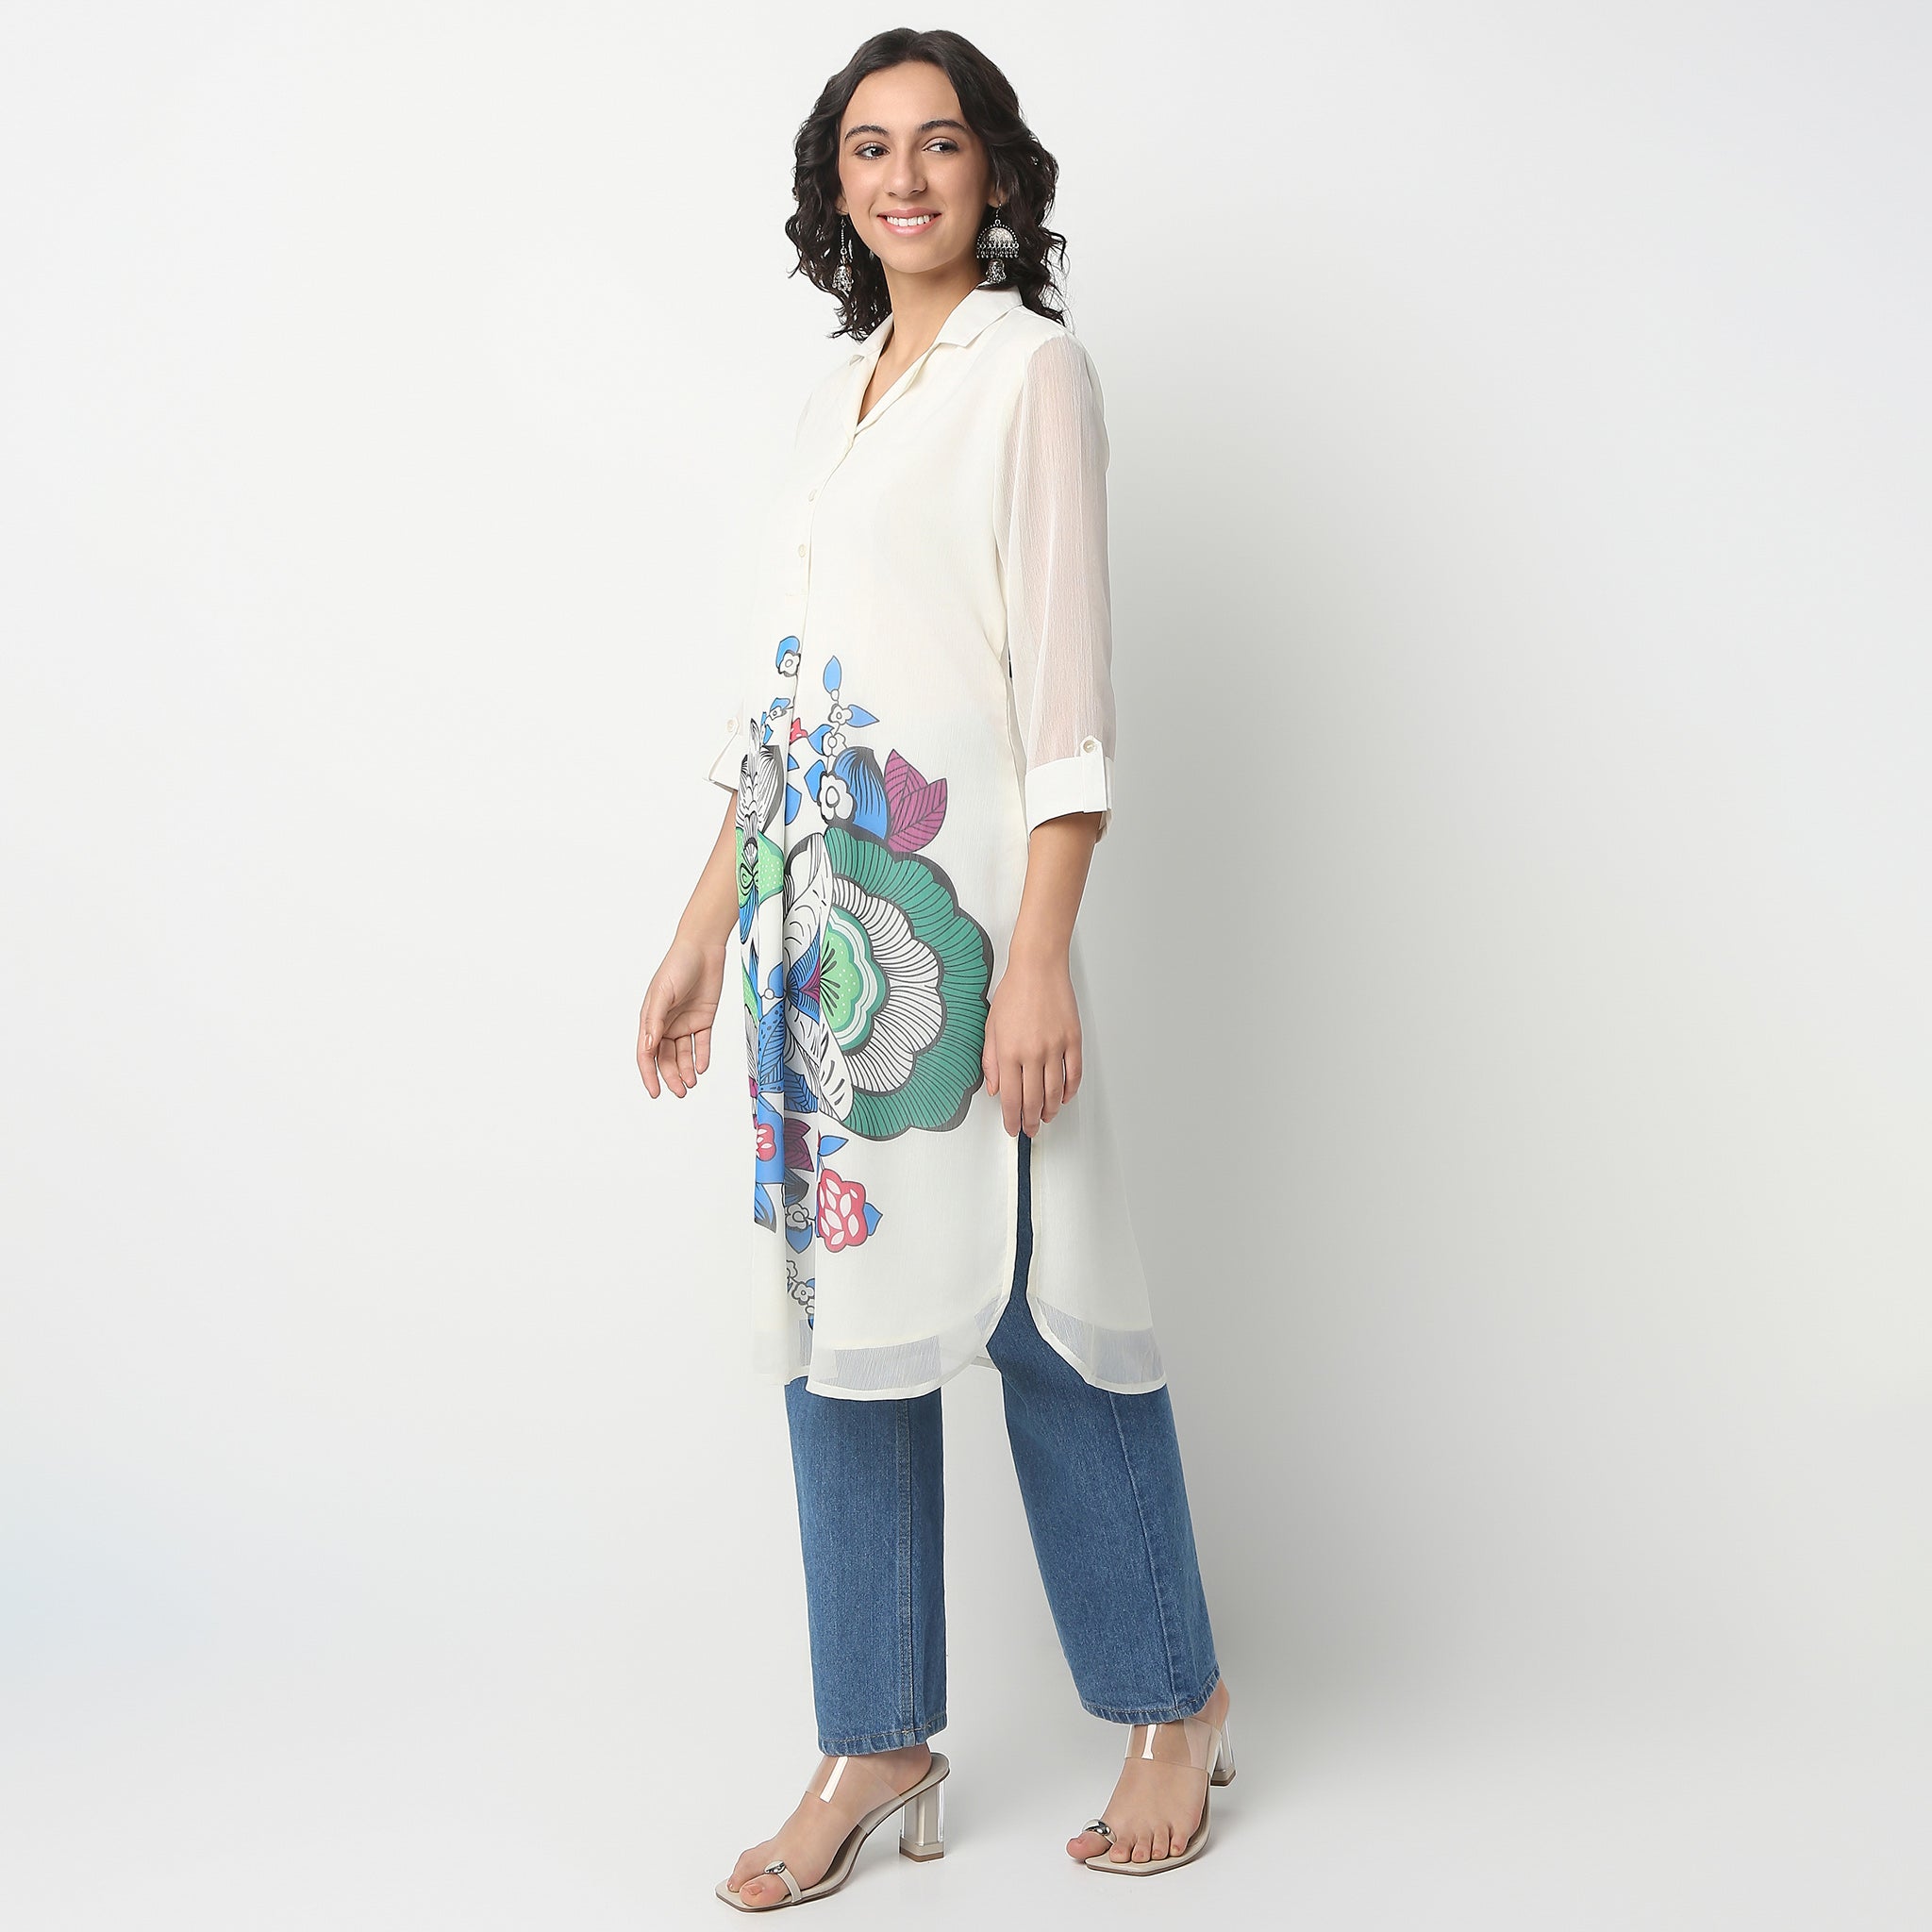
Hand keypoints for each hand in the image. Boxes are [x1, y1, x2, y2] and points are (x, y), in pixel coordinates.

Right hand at [638, 931, 728, 1098]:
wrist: (704, 949)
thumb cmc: (677, 966)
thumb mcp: (663, 993)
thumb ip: (655, 1020)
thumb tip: (650, 1046)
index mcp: (651, 1019)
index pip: (647, 1053)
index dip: (649, 1074)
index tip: (655, 1092)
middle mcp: (667, 1024)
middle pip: (666, 1058)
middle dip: (671, 1077)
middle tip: (680, 1092)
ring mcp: (685, 1023)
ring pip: (683, 1054)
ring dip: (686, 1070)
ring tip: (691, 1083)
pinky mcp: (704, 1019)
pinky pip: (702, 1044)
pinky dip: (701, 1056)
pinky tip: (702, 1067)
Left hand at [982, 947, 1082, 1136]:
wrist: (1038, 967)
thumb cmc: (1014, 992)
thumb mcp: (991, 1027)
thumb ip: (991, 1061)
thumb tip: (994, 1089)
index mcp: (1009, 1051)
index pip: (1010, 1098)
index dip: (1012, 1119)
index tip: (1013, 1128)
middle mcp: (1032, 1053)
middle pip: (1033, 1100)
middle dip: (1031, 1121)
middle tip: (1031, 1129)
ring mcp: (1055, 1047)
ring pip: (1055, 1092)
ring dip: (1051, 1111)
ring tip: (1047, 1117)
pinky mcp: (1073, 1040)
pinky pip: (1074, 1074)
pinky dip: (1070, 1091)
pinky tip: (1064, 1097)